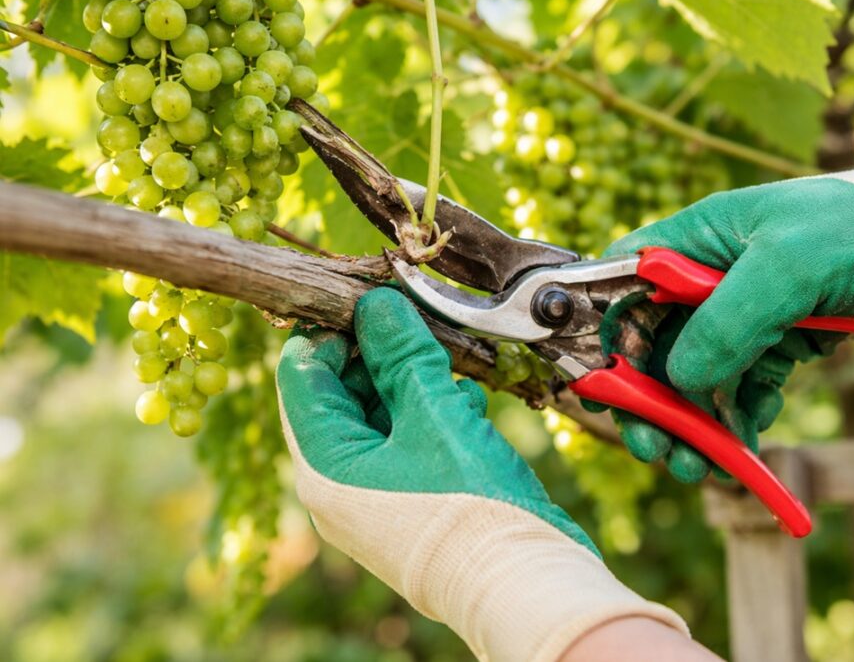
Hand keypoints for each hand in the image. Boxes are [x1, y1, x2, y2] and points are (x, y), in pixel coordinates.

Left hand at [276, 288, 685, 660]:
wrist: (520, 585)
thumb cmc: (470, 505)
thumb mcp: (435, 414)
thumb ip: (402, 354)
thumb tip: (375, 303)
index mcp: (323, 463)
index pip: (302, 375)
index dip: (333, 328)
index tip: (374, 298)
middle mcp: (338, 483)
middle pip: (341, 395)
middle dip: (381, 353)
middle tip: (421, 321)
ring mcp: (374, 498)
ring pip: (380, 418)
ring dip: (413, 381)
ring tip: (452, 361)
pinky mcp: (411, 505)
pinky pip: (406, 444)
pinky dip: (430, 415)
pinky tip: (467, 400)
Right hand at [602, 160, 853, 481]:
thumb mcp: (788, 267)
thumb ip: (727, 322)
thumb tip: (678, 380)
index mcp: (691, 242)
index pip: (621, 287)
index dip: (604, 338)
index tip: (605, 390)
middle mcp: (703, 279)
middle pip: (650, 345)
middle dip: (649, 402)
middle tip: (656, 451)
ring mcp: (736, 314)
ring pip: (691, 378)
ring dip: (691, 426)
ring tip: (699, 467)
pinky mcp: (769, 343)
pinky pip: (736, 390)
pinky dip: (735, 422)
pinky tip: (743, 448)